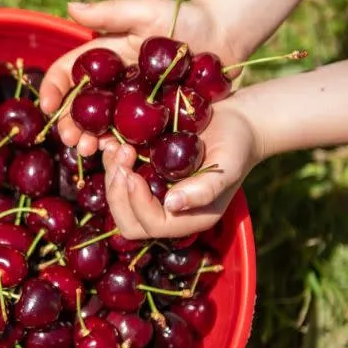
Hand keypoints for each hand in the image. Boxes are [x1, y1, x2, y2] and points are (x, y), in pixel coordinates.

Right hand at [38, 0, 239, 155]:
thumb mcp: (146, 11)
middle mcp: (112, 86)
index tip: (48, 106)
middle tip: (69, 138)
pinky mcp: (155, 122)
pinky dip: (121, 148)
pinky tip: (115, 155)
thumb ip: (109, 12)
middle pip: (81, 108)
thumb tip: (69, 8)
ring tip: (88, 150)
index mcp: (103, 61)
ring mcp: (132, 107)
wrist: (226, 37)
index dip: (53, 89)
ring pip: (102, 127)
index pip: (68, 75)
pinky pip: (134, 138)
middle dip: (69, 124)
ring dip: (90, 141)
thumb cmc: (186, 18)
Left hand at [98, 98, 261, 239]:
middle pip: (128, 220)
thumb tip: (172, 205)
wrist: (234, 122)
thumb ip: (205, 189)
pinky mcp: (144, 176)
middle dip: (117, 192)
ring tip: (117, 145)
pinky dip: (110, 163)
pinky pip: (117, 179)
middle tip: (121, 157)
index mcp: (189, 218)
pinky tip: (112, 142)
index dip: (137, 203)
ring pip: (118, 200)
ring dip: (111, 175)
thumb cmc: (237, 144)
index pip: (153, 225)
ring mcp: (153, 195)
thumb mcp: (228, 165)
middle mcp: (167, 212)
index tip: (132, 174)